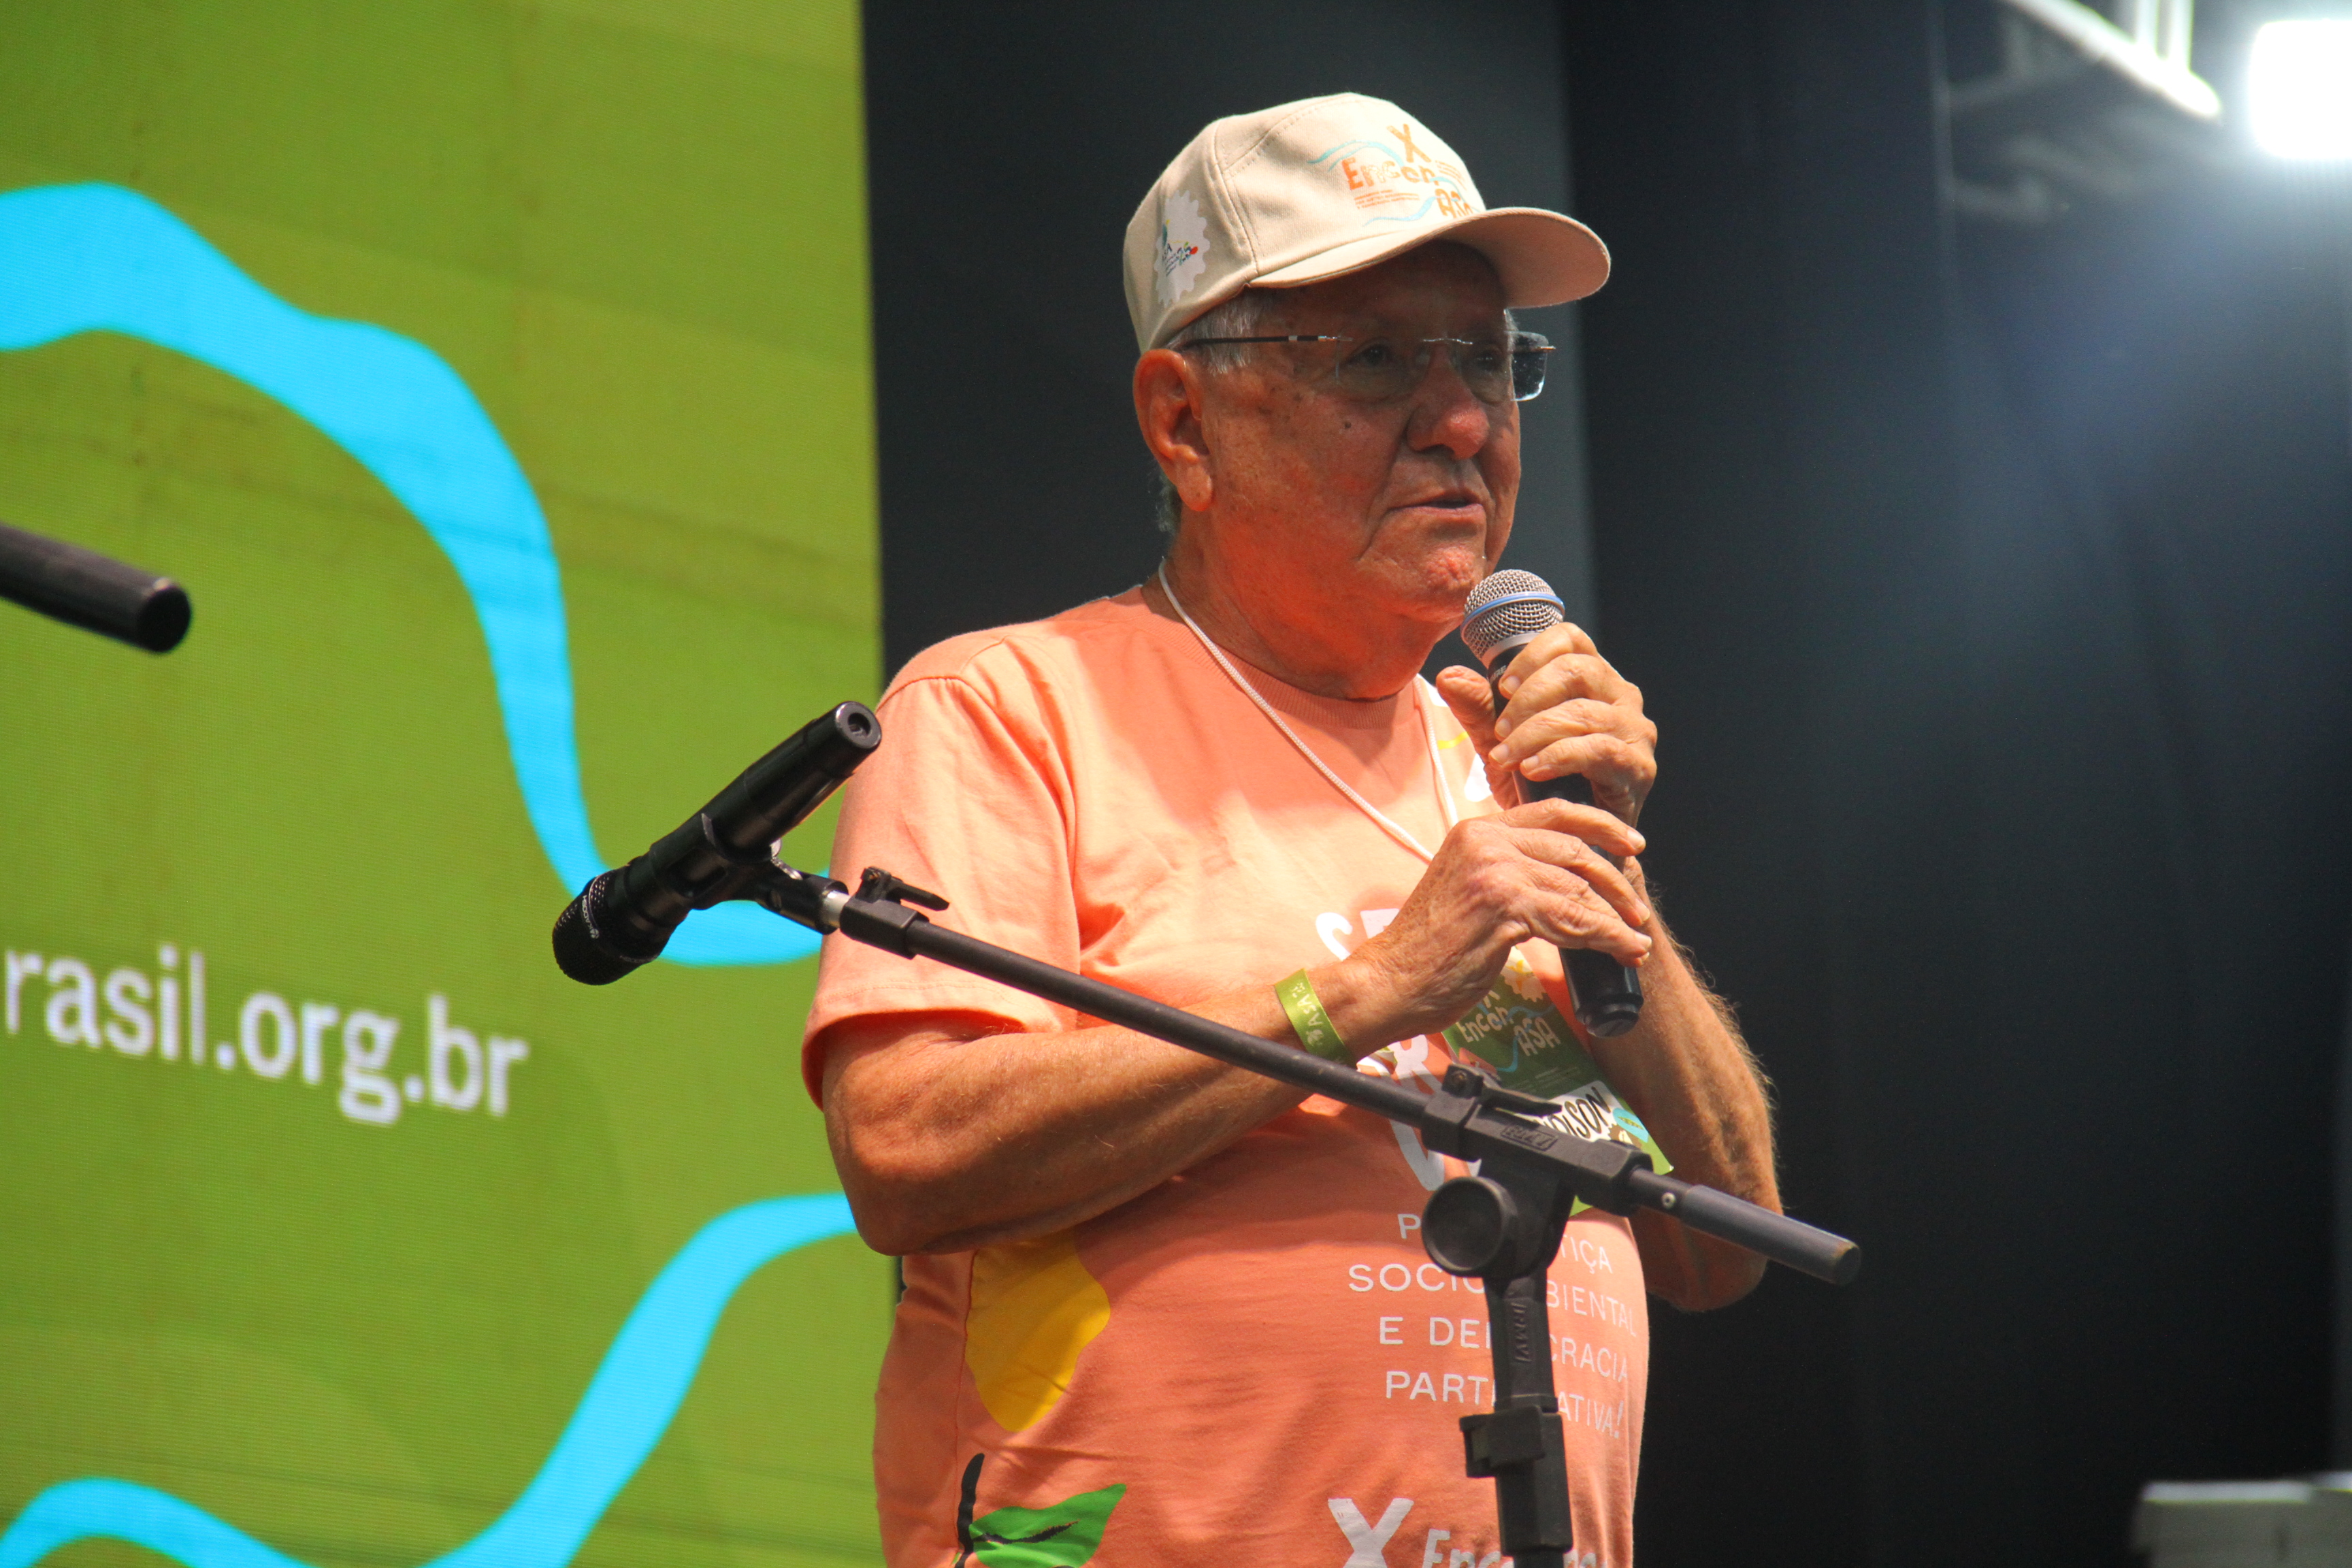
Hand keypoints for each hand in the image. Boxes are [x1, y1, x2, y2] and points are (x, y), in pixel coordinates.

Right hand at [1326, 799, 1652, 1044]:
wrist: (1389, 981)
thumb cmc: (1429, 949)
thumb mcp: (1468, 891)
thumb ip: (1507, 874)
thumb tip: (1564, 882)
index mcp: (1477, 829)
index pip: (1553, 813)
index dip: (1599, 826)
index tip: (1632, 845)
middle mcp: (1485, 839)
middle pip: (1572, 848)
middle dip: (1616, 880)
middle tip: (1638, 910)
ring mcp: (1493, 869)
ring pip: (1575, 887)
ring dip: (1615, 918)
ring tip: (1634, 940)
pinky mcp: (1501, 904)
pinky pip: (1570, 918)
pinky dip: (1605, 937)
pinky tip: (1622, 950)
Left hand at [1432, 622, 1656, 824]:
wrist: (1569, 841)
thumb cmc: (1542, 785)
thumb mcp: (1501, 741)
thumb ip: (1479, 708)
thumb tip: (1448, 677)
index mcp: (1593, 679)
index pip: (1571, 639)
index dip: (1534, 655)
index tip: (1503, 687)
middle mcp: (1621, 698)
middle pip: (1577, 669)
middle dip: (1529, 698)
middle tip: (1500, 730)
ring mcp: (1635, 732)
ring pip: (1583, 712)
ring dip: (1534, 733)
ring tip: (1506, 756)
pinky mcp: (1639, 767)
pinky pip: (1599, 749)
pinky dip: (1558, 757)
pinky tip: (1531, 769)